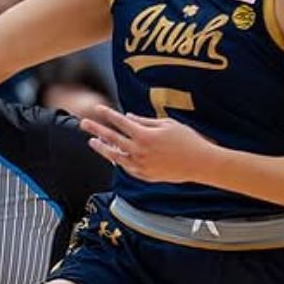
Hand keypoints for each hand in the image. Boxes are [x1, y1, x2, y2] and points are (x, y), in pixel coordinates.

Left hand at [78, 105, 214, 183]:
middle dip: (96, 129)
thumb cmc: (188, 140)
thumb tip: (128, 118)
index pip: (120, 122)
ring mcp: (141, 165)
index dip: (107, 114)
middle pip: (112, 138)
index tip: (97, 108)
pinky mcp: (145, 175)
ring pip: (115, 156)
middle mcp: (139, 150)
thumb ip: (145, 121)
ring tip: (91, 142)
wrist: (200, 163)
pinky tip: (112, 155)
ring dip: (102, 148)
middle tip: (83, 123)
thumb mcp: (168, 124)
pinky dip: (117, 160)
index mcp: (145, 135)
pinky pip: (126, 167)